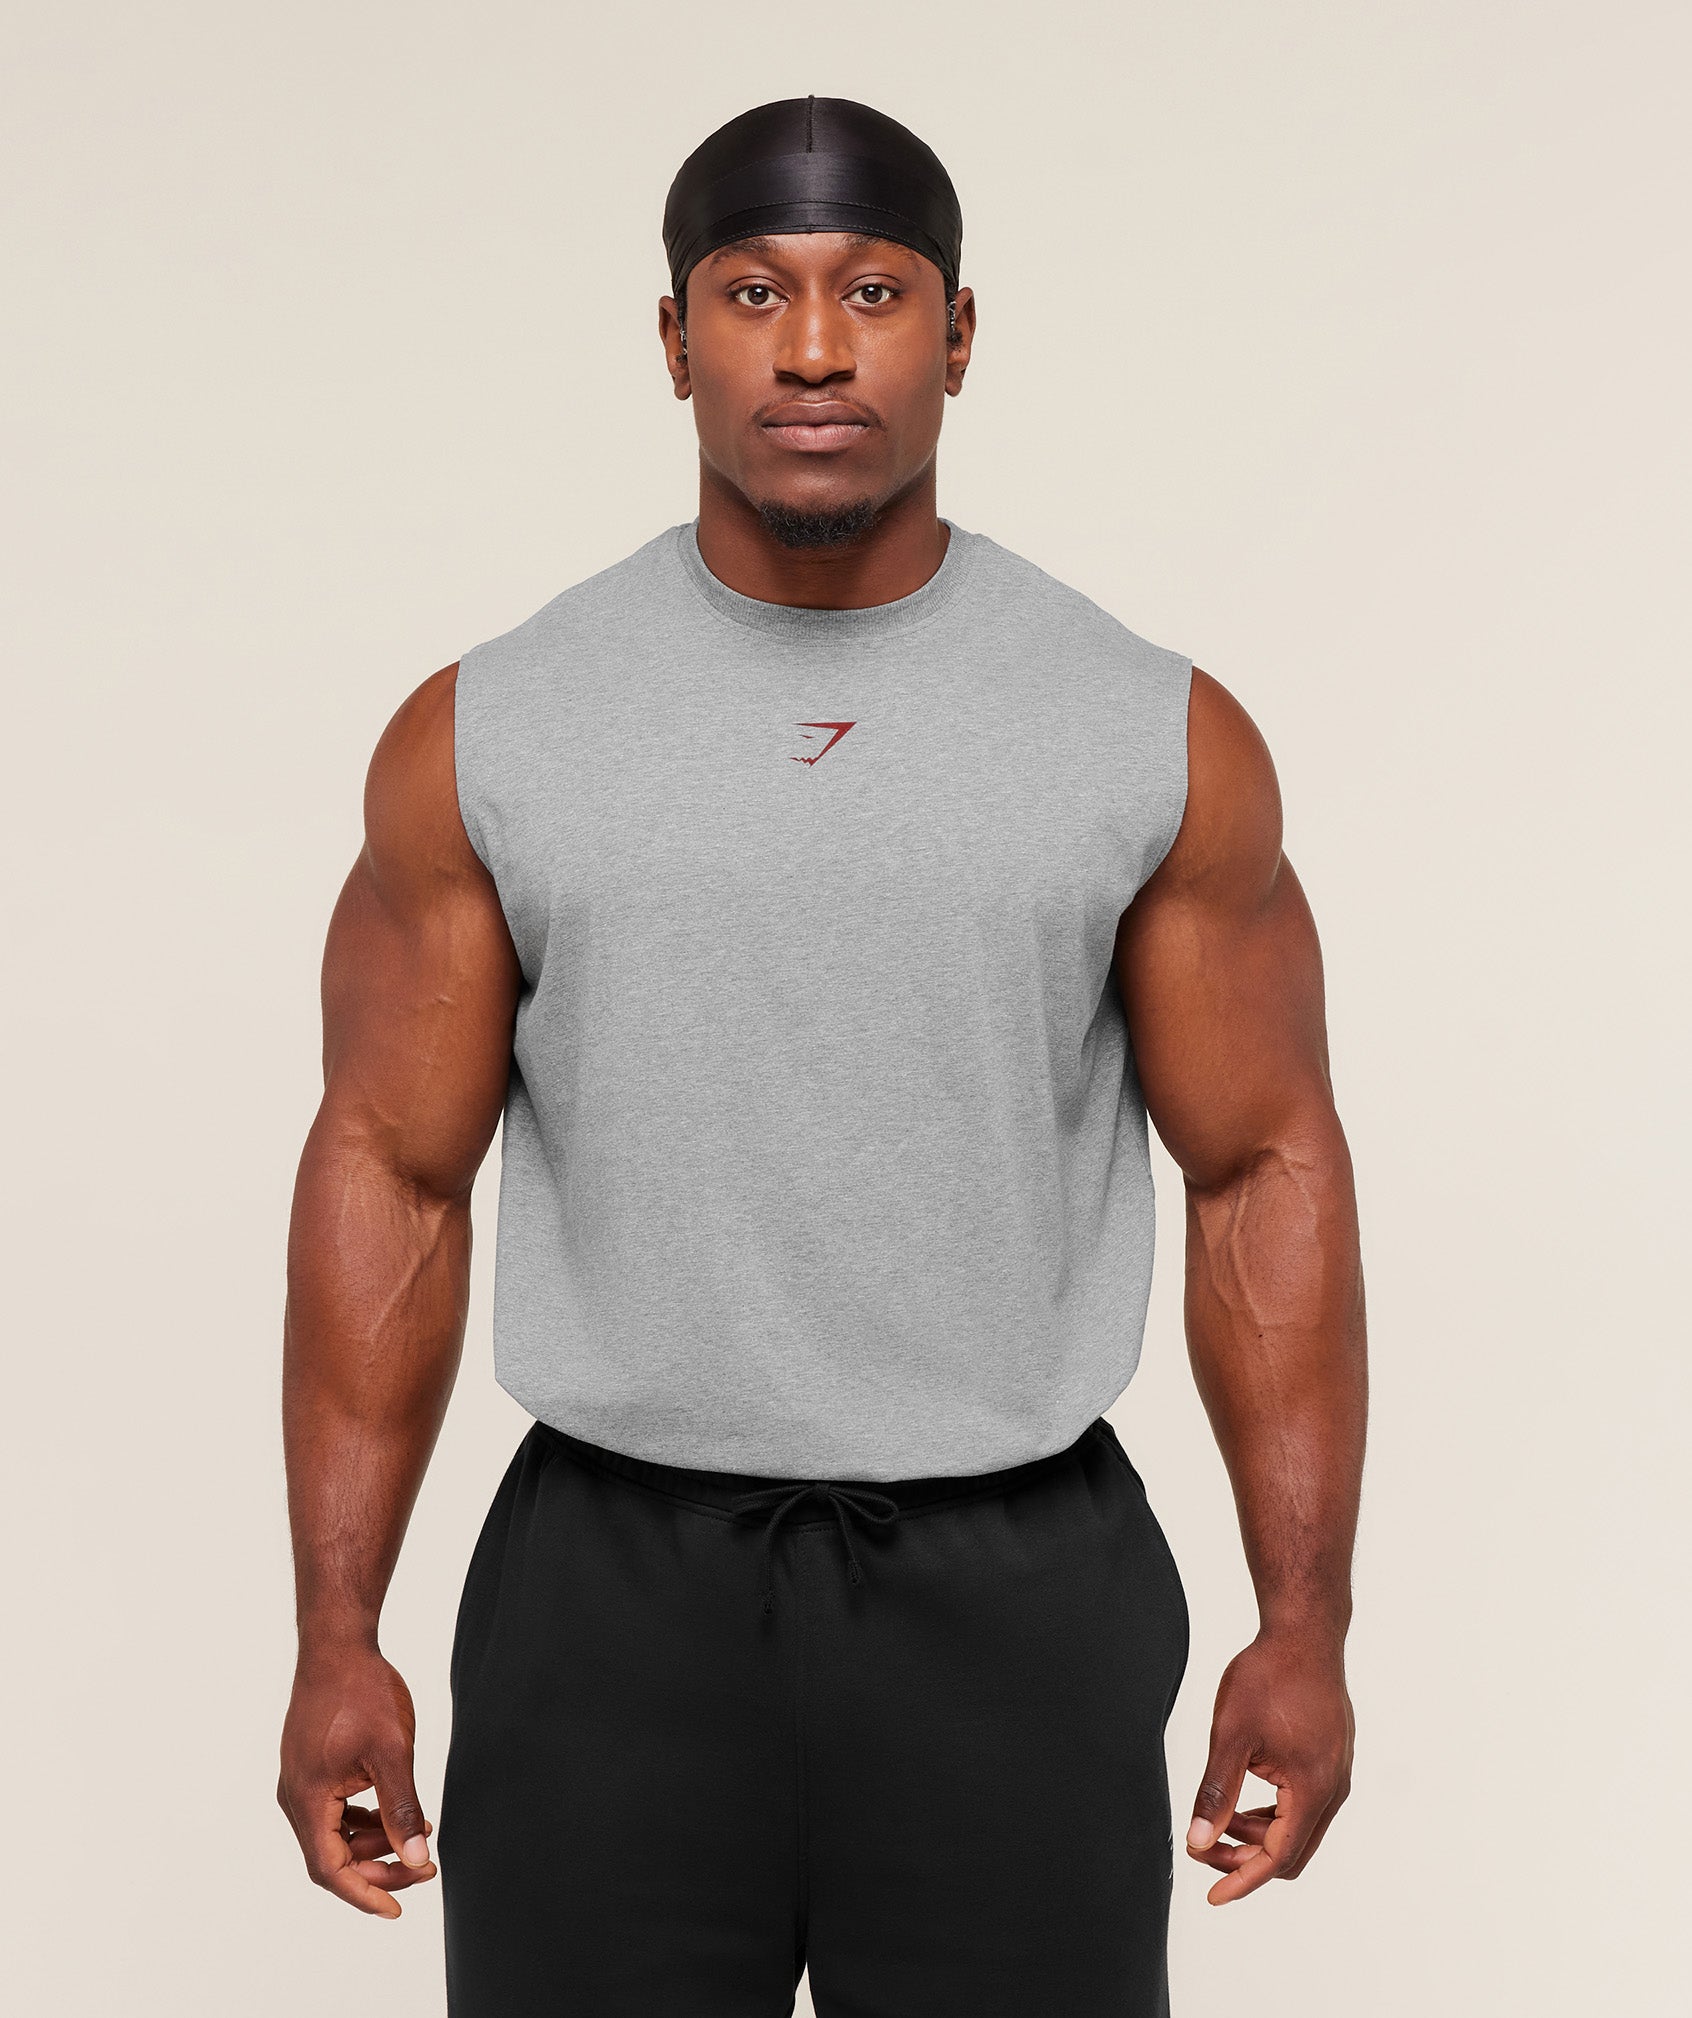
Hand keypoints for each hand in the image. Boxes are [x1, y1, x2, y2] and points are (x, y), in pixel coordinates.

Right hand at [278, 1643, 436, 1918]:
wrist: (337, 1646)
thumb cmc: (362, 1692)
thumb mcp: (393, 1752)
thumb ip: (402, 1809)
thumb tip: (418, 1856)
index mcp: (307, 1799)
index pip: (331, 1869)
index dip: (365, 1894)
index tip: (398, 1909)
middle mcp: (295, 1797)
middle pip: (333, 1857)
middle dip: (379, 1868)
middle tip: (425, 1867)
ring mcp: (301, 1782)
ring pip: (334, 1835)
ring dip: (374, 1843)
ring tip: (420, 1833)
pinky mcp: (311, 1768)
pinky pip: (334, 1811)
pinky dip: (364, 1820)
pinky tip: (396, 1812)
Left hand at [1185, 1630, 1353, 1904]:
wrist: (1303, 1634)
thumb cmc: (1269, 1676)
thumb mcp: (1231, 1736)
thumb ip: (1216, 1792)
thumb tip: (1199, 1839)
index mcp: (1312, 1789)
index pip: (1277, 1857)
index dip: (1242, 1880)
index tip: (1212, 1896)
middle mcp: (1333, 1789)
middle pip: (1291, 1851)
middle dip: (1247, 1859)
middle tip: (1205, 1849)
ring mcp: (1337, 1774)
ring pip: (1298, 1828)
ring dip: (1258, 1834)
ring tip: (1218, 1818)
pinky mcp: (1332, 1759)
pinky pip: (1305, 1805)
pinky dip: (1273, 1812)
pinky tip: (1242, 1796)